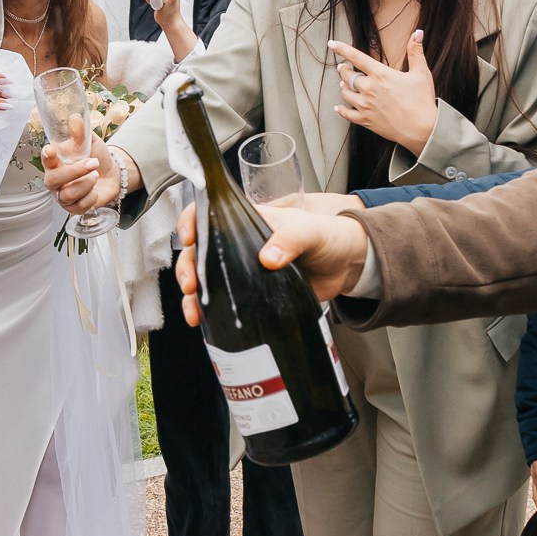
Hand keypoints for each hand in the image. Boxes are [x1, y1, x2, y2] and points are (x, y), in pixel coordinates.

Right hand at [47, 133, 123, 214]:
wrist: (111, 174)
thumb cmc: (95, 156)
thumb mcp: (90, 142)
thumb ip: (81, 132)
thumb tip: (75, 118)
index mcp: (55, 162)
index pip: (46, 159)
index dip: (46, 156)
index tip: (50, 150)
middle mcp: (55, 180)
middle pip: (53, 181)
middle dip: (75, 171)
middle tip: (93, 162)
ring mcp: (63, 195)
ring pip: (67, 195)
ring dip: (86, 184)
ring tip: (96, 175)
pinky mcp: (75, 208)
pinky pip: (79, 206)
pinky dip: (91, 197)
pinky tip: (95, 190)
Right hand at [171, 193, 371, 326]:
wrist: (348, 265)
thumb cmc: (329, 236)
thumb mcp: (312, 230)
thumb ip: (291, 238)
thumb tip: (268, 257)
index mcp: (249, 221)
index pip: (210, 213)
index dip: (193, 222)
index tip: (189, 237)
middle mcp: (239, 244)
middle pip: (199, 251)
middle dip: (188, 267)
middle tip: (191, 284)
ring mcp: (243, 271)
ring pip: (206, 279)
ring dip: (194, 296)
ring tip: (194, 311)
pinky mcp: (252, 295)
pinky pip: (224, 303)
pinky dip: (210, 313)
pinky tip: (204, 322)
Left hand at [330, 31, 438, 155]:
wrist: (422, 130)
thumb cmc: (422, 101)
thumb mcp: (421, 73)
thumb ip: (415, 52)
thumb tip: (418, 33)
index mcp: (380, 74)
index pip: (356, 57)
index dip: (342, 49)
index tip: (332, 44)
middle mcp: (369, 89)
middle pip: (347, 76)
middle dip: (344, 69)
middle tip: (344, 67)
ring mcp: (365, 105)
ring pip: (345, 93)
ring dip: (343, 86)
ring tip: (345, 84)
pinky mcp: (365, 120)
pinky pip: (346, 114)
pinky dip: (341, 109)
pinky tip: (338, 107)